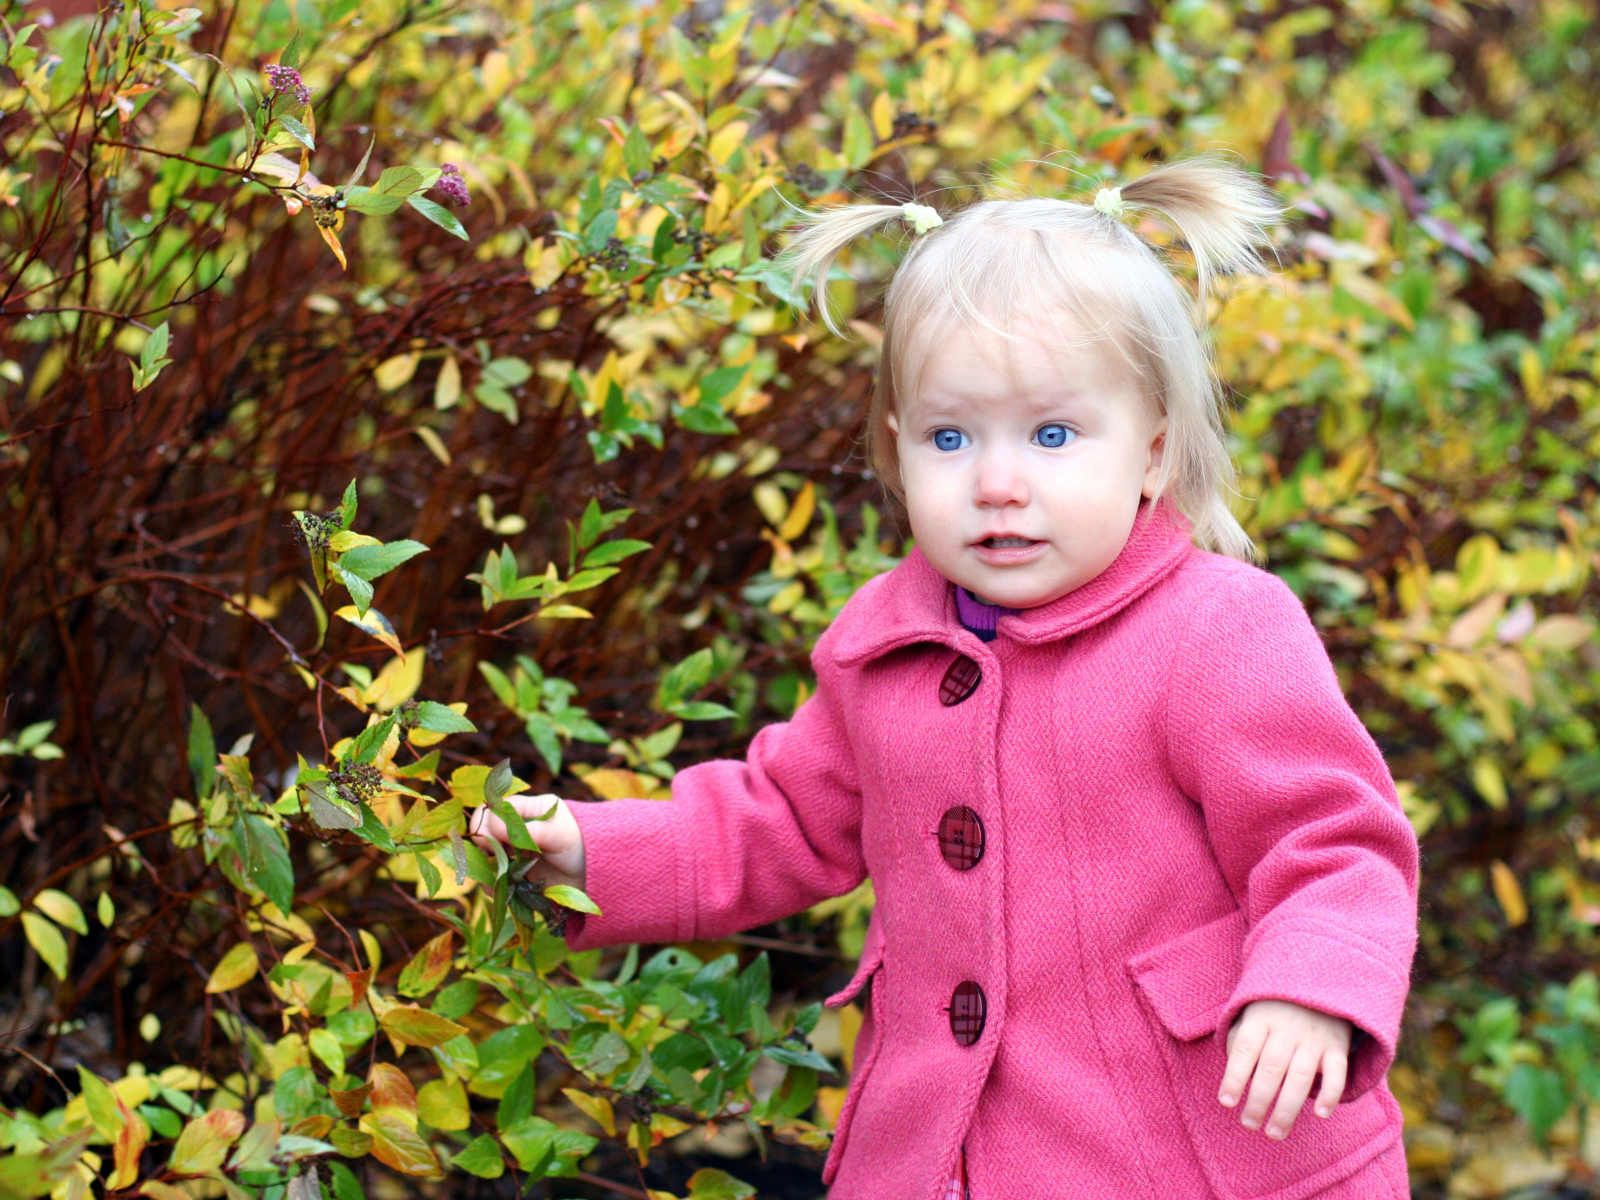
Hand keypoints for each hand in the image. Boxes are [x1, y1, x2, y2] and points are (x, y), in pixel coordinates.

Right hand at [468, 793, 587, 891]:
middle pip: (484, 827)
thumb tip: (496, 827)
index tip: (499, 842)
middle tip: (499, 859)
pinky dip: (491, 881)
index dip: (491, 824)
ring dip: (487, 864)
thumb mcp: (559, 835)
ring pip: (484, 851)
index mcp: (530, 807)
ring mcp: (513, 846)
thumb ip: (530, 830)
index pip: (496, 807)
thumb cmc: (581, 848)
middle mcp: (518, 824)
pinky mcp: (512, 867)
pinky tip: (500, 888)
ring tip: (500, 877)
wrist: (590, 876)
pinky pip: (491, 872)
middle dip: (486, 844)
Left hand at [1218, 999, 1351, 1139]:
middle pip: (1271, 1067)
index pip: (1244, 1049)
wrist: (1318, 981)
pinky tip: (1320, 1114)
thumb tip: (1234, 1077)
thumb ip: (1240, 1039)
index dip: (1234, 1077)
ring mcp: (1314, 1037)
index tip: (1226, 1102)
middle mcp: (1287, 1028)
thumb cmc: (1274, 1008)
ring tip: (1274, 1133)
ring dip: (1286, 1108)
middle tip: (1249, 1124)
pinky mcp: (1337, 1045)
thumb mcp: (1251, 1013)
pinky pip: (1337, 1072)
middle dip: (1259, 1100)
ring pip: (1300, 1076)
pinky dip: (1330, 1093)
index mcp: (1261, 1018)